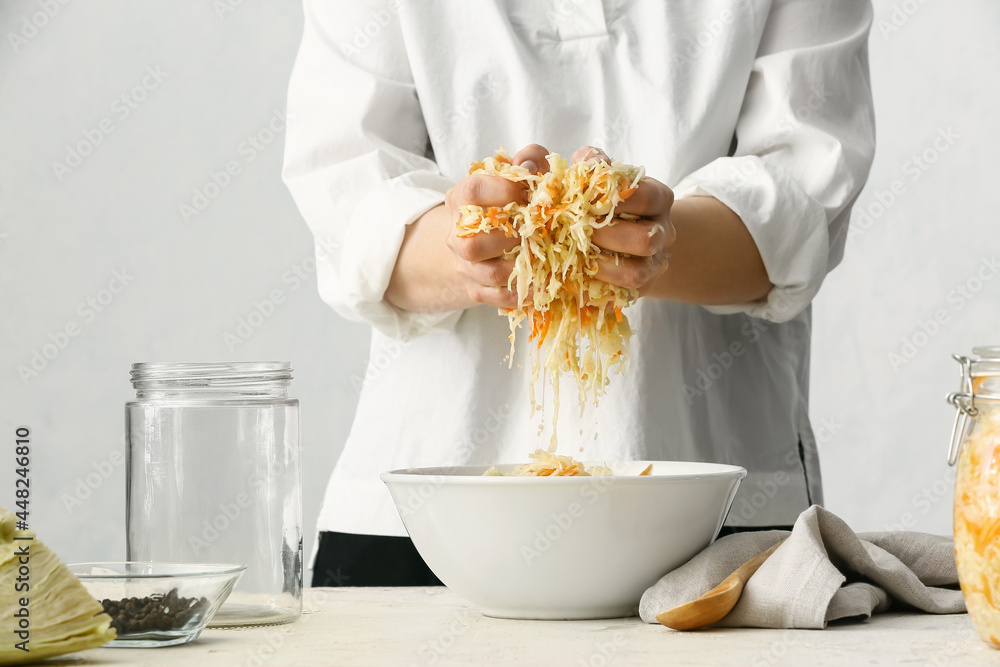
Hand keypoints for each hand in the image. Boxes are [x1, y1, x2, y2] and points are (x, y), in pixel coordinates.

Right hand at [445, 144, 549, 308]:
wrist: (474, 242)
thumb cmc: (502, 203)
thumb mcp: (512, 175)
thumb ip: (528, 160)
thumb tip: (530, 162)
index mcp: (460, 200)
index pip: (471, 193)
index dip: (499, 190)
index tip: (525, 190)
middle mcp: (457, 235)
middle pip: (472, 243)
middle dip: (510, 237)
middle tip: (537, 229)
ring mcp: (466, 266)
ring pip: (490, 273)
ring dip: (522, 266)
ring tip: (547, 256)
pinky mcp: (477, 290)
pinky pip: (501, 298)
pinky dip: (526, 293)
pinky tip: (546, 283)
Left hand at [571, 146, 676, 295]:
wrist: (621, 234)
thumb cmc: (606, 199)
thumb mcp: (603, 174)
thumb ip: (594, 163)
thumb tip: (582, 163)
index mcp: (659, 198)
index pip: (647, 197)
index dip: (616, 199)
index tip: (585, 199)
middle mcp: (663, 232)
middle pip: (646, 239)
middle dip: (607, 236)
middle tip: (578, 231)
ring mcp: (654, 263)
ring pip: (636, 273)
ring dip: (601, 266)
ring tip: (577, 257)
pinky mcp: (640, 288)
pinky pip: (620, 295)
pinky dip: (596, 287)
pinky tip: (576, 279)